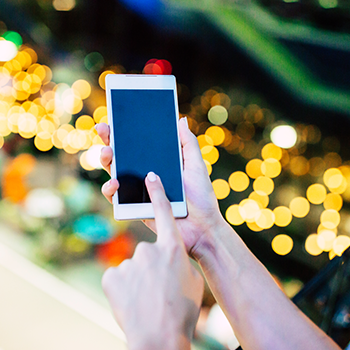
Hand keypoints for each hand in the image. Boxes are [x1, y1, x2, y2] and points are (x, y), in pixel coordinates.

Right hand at [96, 118, 225, 259]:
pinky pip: (116, 197)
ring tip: (107, 153)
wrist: (202, 228)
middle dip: (110, 141)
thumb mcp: (196, 166)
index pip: (139, 145)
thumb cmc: (202, 198)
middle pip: (123, 155)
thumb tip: (180, 120)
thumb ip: (188, 144)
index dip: (126, 132)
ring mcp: (139, 190)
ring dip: (106, 161)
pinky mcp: (135, 206)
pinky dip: (110, 189)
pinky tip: (114, 183)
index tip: (116, 119)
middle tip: (103, 130)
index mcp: (160, 163)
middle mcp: (146, 174)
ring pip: (115, 173)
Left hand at [102, 172, 203, 349]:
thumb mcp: (191, 281)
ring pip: (134, 268)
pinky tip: (132, 302)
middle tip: (159, 290)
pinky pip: (119, 278)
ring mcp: (129, 262)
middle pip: (149, 252)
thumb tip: (169, 256)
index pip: (164, 212)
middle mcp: (149, 250)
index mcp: (173, 248)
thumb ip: (178, 261)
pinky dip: (125, 289)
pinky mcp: (112, 276)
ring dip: (139, 281)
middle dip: (152, 268)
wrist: (159, 338)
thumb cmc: (181, 310)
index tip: (151, 177)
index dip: (157, 193)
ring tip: (147, 300)